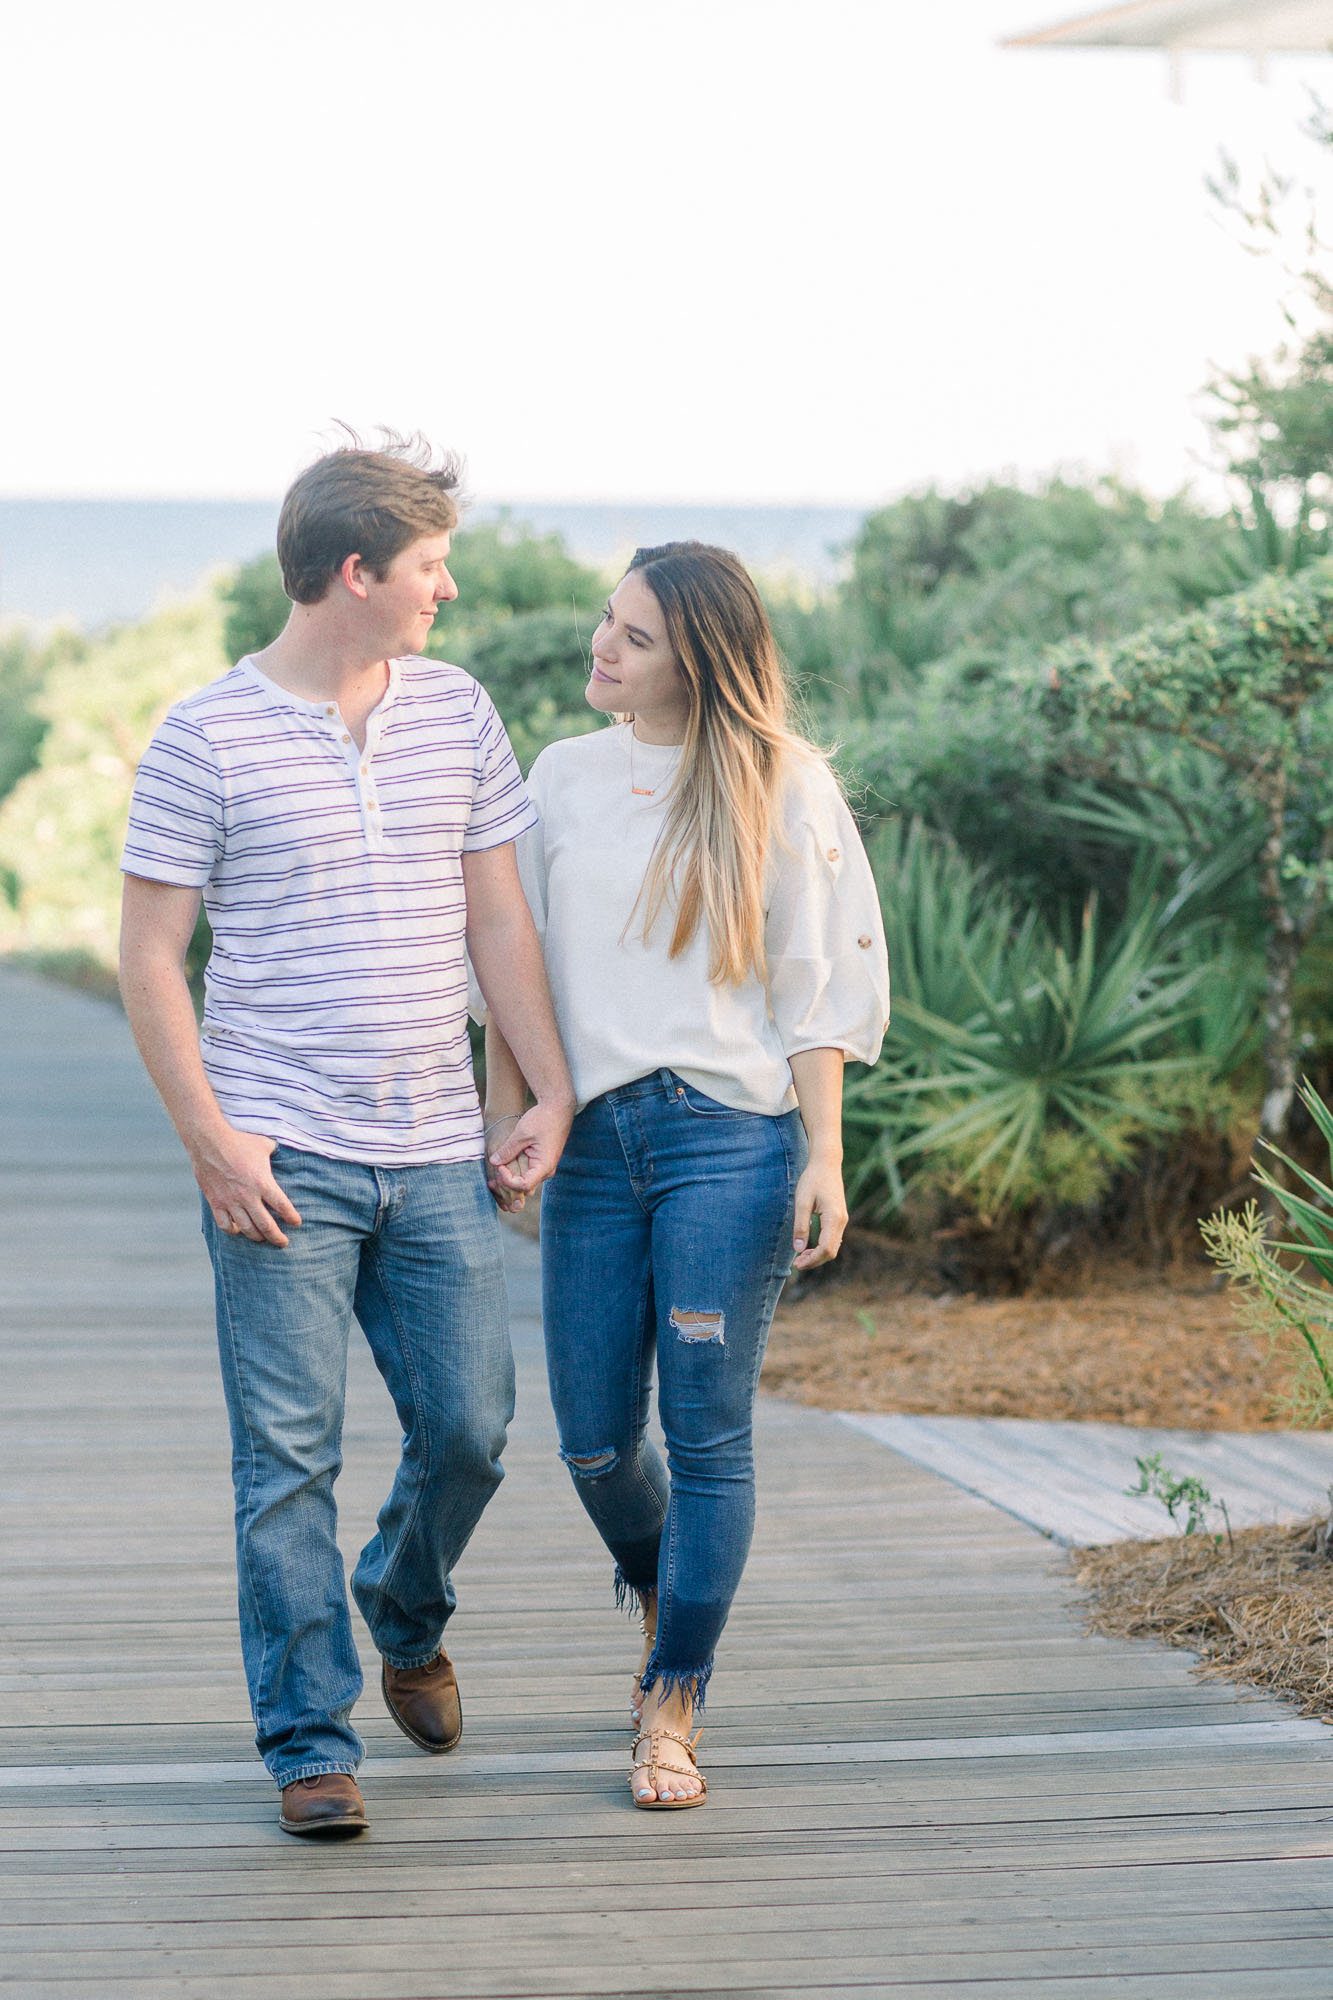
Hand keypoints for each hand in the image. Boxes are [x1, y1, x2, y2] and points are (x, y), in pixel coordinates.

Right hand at [191, 1127, 301, 1246]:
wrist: (209, 1141)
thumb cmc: (239, 1141)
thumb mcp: (264, 1144)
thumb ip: (277, 1153)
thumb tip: (287, 1151)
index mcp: (262, 1182)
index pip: (283, 1206)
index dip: (292, 1218)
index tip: (296, 1223)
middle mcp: (248, 1195)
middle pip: (266, 1225)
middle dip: (277, 1237)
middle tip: (283, 1242)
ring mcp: (230, 1201)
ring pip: (247, 1229)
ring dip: (257, 1237)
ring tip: (263, 1239)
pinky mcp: (215, 1202)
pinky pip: (225, 1225)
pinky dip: (233, 1231)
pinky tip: (238, 1230)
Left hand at [487, 1099, 572, 1201]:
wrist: (558, 1108)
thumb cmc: (543, 1119)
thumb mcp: (522, 1133)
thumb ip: (508, 1149)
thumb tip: (493, 1162)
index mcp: (544, 1166)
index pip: (523, 1185)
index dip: (508, 1180)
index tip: (499, 1166)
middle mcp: (546, 1170)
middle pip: (524, 1188)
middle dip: (507, 1184)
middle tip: (492, 1176)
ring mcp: (544, 1167)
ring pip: (525, 1182)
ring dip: (510, 1180)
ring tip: (494, 1175)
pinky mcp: (540, 1162)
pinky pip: (527, 1173)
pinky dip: (515, 1172)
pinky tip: (503, 1166)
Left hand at [792, 1156, 847, 1270]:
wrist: (826, 1164)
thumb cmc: (812, 1180)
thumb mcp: (801, 1201)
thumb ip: (800, 1226)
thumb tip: (798, 1249)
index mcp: (833, 1218)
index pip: (826, 1249)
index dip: (812, 1260)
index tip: (796, 1263)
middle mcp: (841, 1221)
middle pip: (831, 1252)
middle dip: (814, 1261)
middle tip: (796, 1264)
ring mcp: (842, 1220)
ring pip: (833, 1247)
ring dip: (818, 1255)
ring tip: (800, 1257)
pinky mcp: (839, 1218)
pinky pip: (833, 1239)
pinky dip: (821, 1247)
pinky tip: (808, 1247)